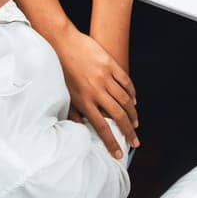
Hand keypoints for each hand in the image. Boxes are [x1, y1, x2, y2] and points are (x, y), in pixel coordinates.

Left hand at [53, 27, 137, 157]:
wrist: (61, 44)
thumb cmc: (60, 70)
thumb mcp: (64, 95)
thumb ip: (74, 112)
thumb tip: (81, 126)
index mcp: (83, 101)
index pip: (101, 127)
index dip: (112, 142)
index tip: (119, 153)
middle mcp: (96, 91)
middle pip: (118, 115)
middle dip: (128, 131)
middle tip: (135, 141)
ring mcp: (105, 77)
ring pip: (125, 99)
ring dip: (133, 113)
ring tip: (136, 122)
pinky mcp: (111, 65)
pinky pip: (126, 81)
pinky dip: (132, 92)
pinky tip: (134, 100)